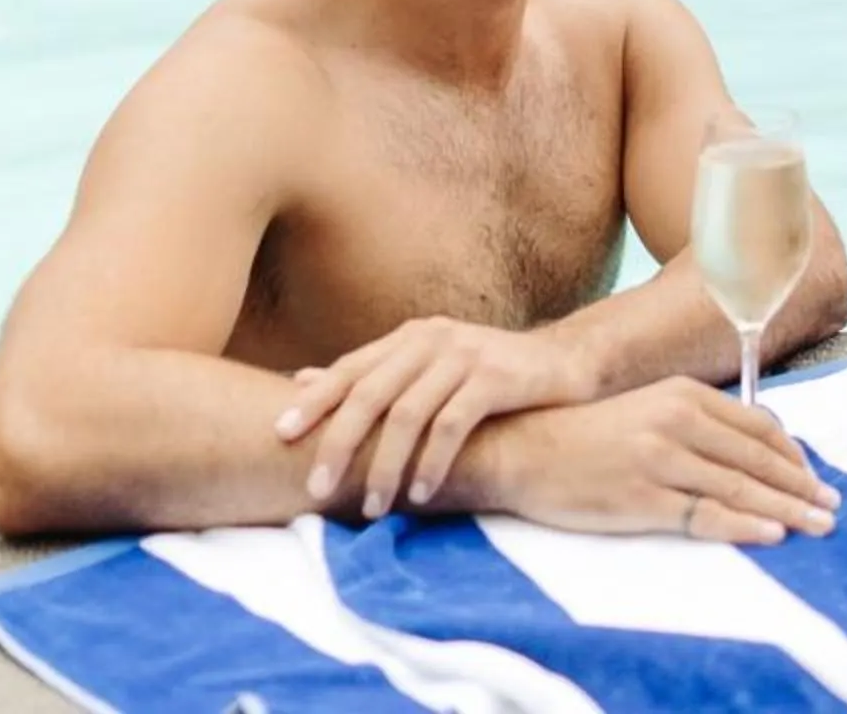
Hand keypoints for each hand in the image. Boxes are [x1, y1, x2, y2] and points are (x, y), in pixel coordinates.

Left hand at [278, 318, 591, 518]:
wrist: (566, 365)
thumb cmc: (490, 376)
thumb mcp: (429, 368)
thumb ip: (374, 374)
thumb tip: (302, 381)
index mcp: (411, 337)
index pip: (351, 369)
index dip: (315, 402)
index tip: (280, 436)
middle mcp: (433, 339)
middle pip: (371, 393)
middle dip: (339, 442)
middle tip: (318, 488)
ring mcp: (465, 355)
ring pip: (408, 414)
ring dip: (385, 466)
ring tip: (373, 508)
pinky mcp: (496, 377)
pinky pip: (452, 424)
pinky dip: (431, 462)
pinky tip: (420, 494)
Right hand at [467, 377, 839, 545]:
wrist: (523, 449)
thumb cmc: (588, 434)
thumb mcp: (649, 409)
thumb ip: (699, 422)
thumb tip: (754, 445)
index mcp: (683, 395)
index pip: (757, 426)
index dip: (792, 455)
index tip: (814, 478)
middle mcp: (677, 421)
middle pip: (756, 458)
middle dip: (800, 486)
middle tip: (831, 507)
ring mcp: (660, 461)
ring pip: (739, 487)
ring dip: (785, 509)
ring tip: (816, 525)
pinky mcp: (642, 498)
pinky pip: (704, 514)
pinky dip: (743, 524)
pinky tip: (770, 534)